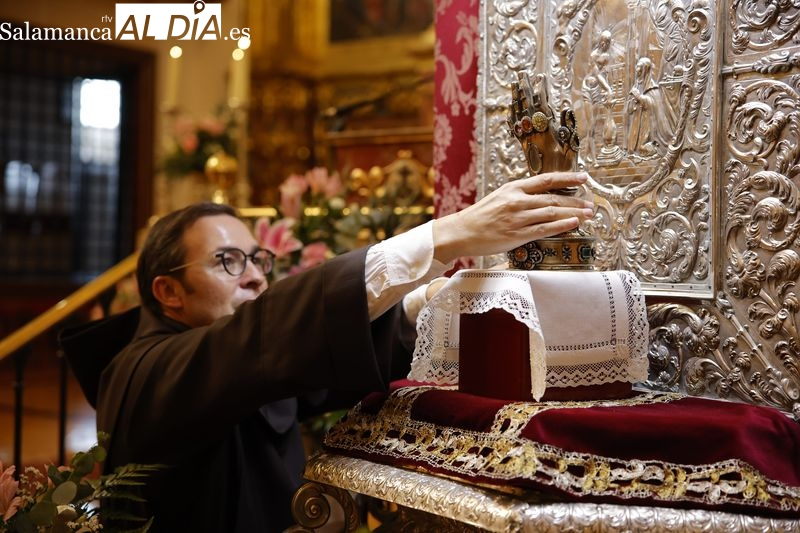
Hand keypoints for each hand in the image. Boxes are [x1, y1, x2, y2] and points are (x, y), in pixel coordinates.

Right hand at [432, 171, 593, 263]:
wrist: (461, 232)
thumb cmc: (479, 217)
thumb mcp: (499, 198)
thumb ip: (519, 196)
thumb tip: (540, 197)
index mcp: (513, 188)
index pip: (546, 180)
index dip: (567, 177)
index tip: (583, 177)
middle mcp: (517, 200)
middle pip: (554, 197)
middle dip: (576, 200)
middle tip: (590, 202)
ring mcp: (518, 218)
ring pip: (553, 212)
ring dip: (574, 213)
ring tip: (587, 214)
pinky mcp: (517, 235)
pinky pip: (545, 228)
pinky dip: (562, 225)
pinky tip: (573, 224)